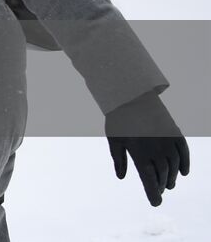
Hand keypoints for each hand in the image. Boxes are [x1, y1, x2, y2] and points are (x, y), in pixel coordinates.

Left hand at [105, 90, 190, 205]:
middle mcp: (156, 150)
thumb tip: (121, 177)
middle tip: (159, 191)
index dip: (152, 193)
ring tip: (168, 184)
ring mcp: (167, 141)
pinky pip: (184, 152)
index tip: (156, 203)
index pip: (149, 179)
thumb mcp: (114, 139)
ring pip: (174, 165)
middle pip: (162, 174)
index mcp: (140, 153)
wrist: (131, 95)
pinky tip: (184, 172)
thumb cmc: (119, 119)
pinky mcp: (174, 133)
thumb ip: (119, 159)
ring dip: (172, 176)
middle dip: (160, 185)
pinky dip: (185, 163)